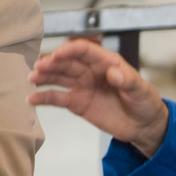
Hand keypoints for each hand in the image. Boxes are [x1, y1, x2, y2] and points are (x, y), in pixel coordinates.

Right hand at [29, 37, 168, 156]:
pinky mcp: (77, 103)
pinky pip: (58, 98)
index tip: (58, 54)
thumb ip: (128, 80)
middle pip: (67, 62)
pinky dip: (44, 97)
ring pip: (59, 77)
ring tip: (31, 78)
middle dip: (52, 63)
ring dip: (44, 77)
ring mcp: (82, 86)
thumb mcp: (141, 90)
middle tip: (38, 67)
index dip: (70, 50)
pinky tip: (32, 98)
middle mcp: (91, 71)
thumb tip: (113, 73)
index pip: (85, 50)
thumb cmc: (145, 102)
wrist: (144, 125)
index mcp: (107, 62)